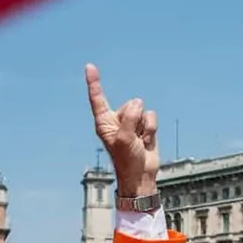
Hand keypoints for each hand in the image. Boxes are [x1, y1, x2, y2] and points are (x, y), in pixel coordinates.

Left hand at [85, 64, 158, 196]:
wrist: (141, 175)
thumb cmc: (127, 161)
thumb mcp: (124, 138)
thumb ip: (129, 117)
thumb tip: (139, 102)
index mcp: (104, 123)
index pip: (98, 98)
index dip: (94, 82)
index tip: (90, 66)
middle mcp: (117, 120)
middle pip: (130, 105)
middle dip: (135, 119)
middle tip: (132, 138)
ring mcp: (131, 123)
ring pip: (142, 110)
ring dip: (144, 127)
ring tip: (140, 142)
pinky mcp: (144, 127)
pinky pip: (152, 117)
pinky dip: (152, 129)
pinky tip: (147, 141)